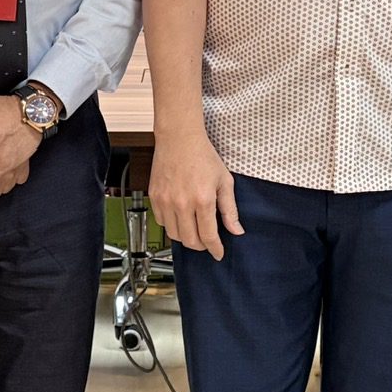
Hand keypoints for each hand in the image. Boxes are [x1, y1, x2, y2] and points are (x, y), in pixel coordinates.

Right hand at [151, 131, 242, 259]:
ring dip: (186, 236)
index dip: (215, 248)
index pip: (208, 236)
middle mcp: (181, 203)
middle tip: (207, 240)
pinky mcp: (154, 197)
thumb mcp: (224, 181)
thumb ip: (230, 209)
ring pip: (174, 235)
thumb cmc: (203, 156)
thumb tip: (236, 231)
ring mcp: (165, 201)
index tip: (218, 253)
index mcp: (202, 200)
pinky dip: (171, 225)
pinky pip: (162, 222)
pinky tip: (180, 217)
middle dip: (201, 245)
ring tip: (194, 228)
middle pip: (190, 241)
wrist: (179, 138)